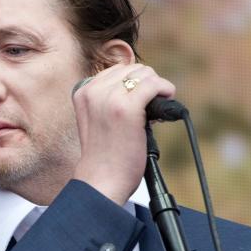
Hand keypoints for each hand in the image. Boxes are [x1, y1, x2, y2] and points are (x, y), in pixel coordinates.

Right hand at [71, 62, 175, 204]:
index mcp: (83, 91)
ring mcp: (110, 98)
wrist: (101, 181)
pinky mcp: (127, 108)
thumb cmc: (104, 157)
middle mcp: (94, 91)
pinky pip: (154, 85)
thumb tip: (143, 85)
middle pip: (133, 69)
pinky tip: (166, 105)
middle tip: (150, 108)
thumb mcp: (98, 120)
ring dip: (157, 88)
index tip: (140, 103)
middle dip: (147, 85)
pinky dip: (165, 91)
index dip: (134, 84)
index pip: (118, 70)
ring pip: (145, 74)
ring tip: (156, 110)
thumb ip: (109, 100)